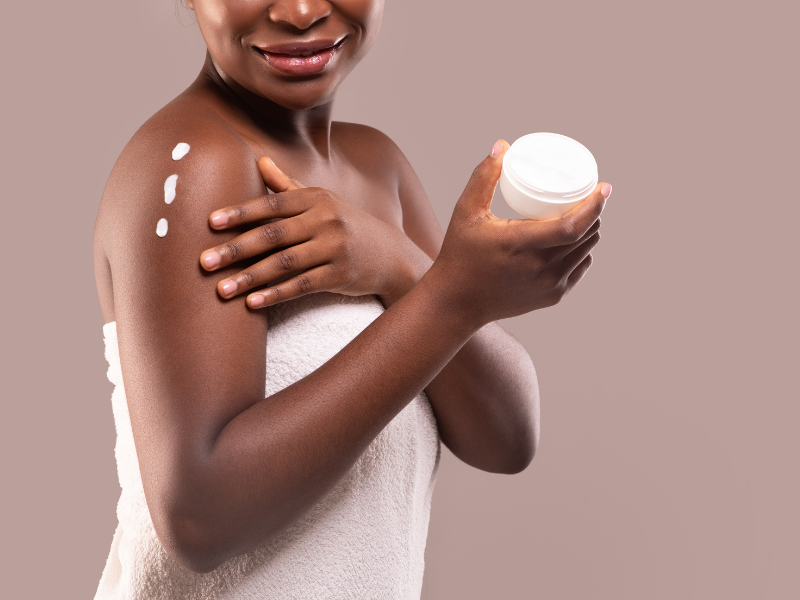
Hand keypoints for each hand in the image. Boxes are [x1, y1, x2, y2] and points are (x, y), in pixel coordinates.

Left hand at [199, 157, 416, 307]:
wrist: (391, 255)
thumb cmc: (347, 225)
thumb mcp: (322, 201)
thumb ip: (288, 186)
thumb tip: (259, 161)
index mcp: (316, 198)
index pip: (272, 204)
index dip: (240, 213)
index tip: (209, 223)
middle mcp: (326, 220)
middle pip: (273, 235)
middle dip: (236, 249)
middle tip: (204, 262)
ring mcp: (335, 248)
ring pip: (285, 264)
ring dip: (250, 278)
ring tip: (221, 290)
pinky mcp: (340, 275)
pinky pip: (302, 286)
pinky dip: (276, 294)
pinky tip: (252, 303)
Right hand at [428, 140, 609, 326]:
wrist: (457, 302)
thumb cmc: (459, 254)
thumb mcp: (466, 212)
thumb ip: (483, 177)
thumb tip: (503, 145)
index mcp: (521, 245)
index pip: (572, 226)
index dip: (595, 205)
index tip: (604, 187)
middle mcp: (541, 269)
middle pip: (586, 235)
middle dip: (595, 212)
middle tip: (592, 194)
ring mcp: (549, 286)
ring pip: (586, 252)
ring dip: (591, 231)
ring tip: (586, 213)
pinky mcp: (552, 297)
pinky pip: (579, 269)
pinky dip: (583, 251)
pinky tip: (579, 240)